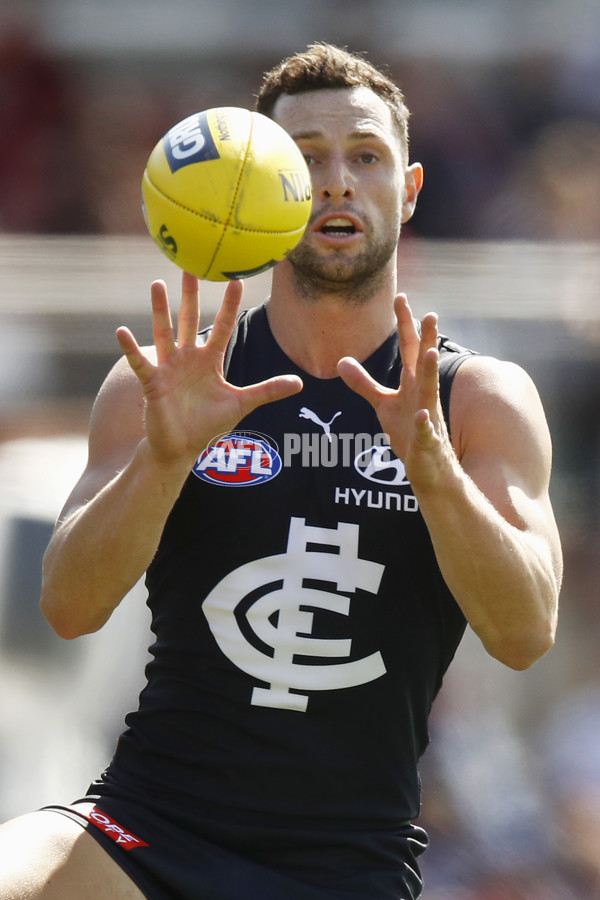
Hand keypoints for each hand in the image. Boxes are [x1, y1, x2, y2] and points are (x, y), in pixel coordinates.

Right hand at [116, 272, 302, 467]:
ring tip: (157, 284)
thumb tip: (300, 383)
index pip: (222, 327)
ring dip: (160, 310)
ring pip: (165, 333)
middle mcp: (188, 359)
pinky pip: (141, 363)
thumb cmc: (208, 424)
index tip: (235, 280)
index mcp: (210, 361)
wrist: (182, 447)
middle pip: (189, 320)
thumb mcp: (241, 404)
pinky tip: (121, 331)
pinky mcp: (153, 384)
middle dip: (190, 295)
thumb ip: (267, 391)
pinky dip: (131, 348)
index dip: (228, 305)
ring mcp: (169, 369)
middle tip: (190, 266)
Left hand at [337, 294, 455, 490]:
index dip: (405, 324)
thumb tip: (342, 361)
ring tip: (431, 352)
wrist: (429, 468)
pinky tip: (420, 416)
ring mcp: (427, 417)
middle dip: (427, 339)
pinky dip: (423, 425)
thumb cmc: (408, 433)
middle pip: (424, 362)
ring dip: (431, 372)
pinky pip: (426, 432)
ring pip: (431, 391)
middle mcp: (423, 396)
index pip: (409, 348)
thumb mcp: (383, 405)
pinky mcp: (427, 442)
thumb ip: (364, 383)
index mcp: (412, 384)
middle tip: (430, 313)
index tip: (401, 297)